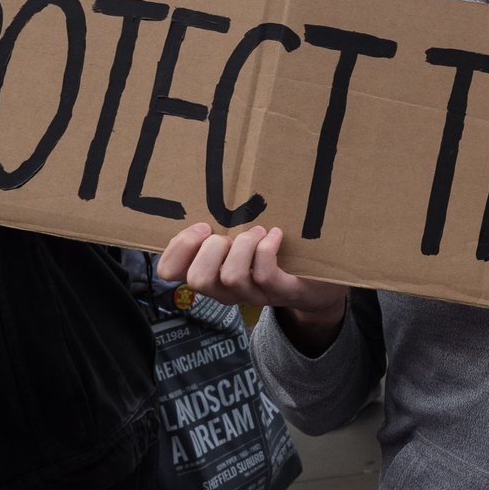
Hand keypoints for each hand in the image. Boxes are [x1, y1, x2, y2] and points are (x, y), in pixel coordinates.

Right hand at [156, 223, 346, 349]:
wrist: (318, 284)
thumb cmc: (273, 254)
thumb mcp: (239, 239)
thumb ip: (220, 226)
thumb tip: (205, 194)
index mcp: (210, 274)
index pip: (170, 271)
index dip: (176, 248)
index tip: (200, 227)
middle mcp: (227, 291)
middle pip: (198, 279)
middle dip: (210, 248)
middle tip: (229, 233)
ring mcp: (254, 295)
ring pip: (231, 277)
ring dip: (243, 246)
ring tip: (258, 232)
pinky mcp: (283, 292)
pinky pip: (264, 274)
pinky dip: (267, 249)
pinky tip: (275, 235)